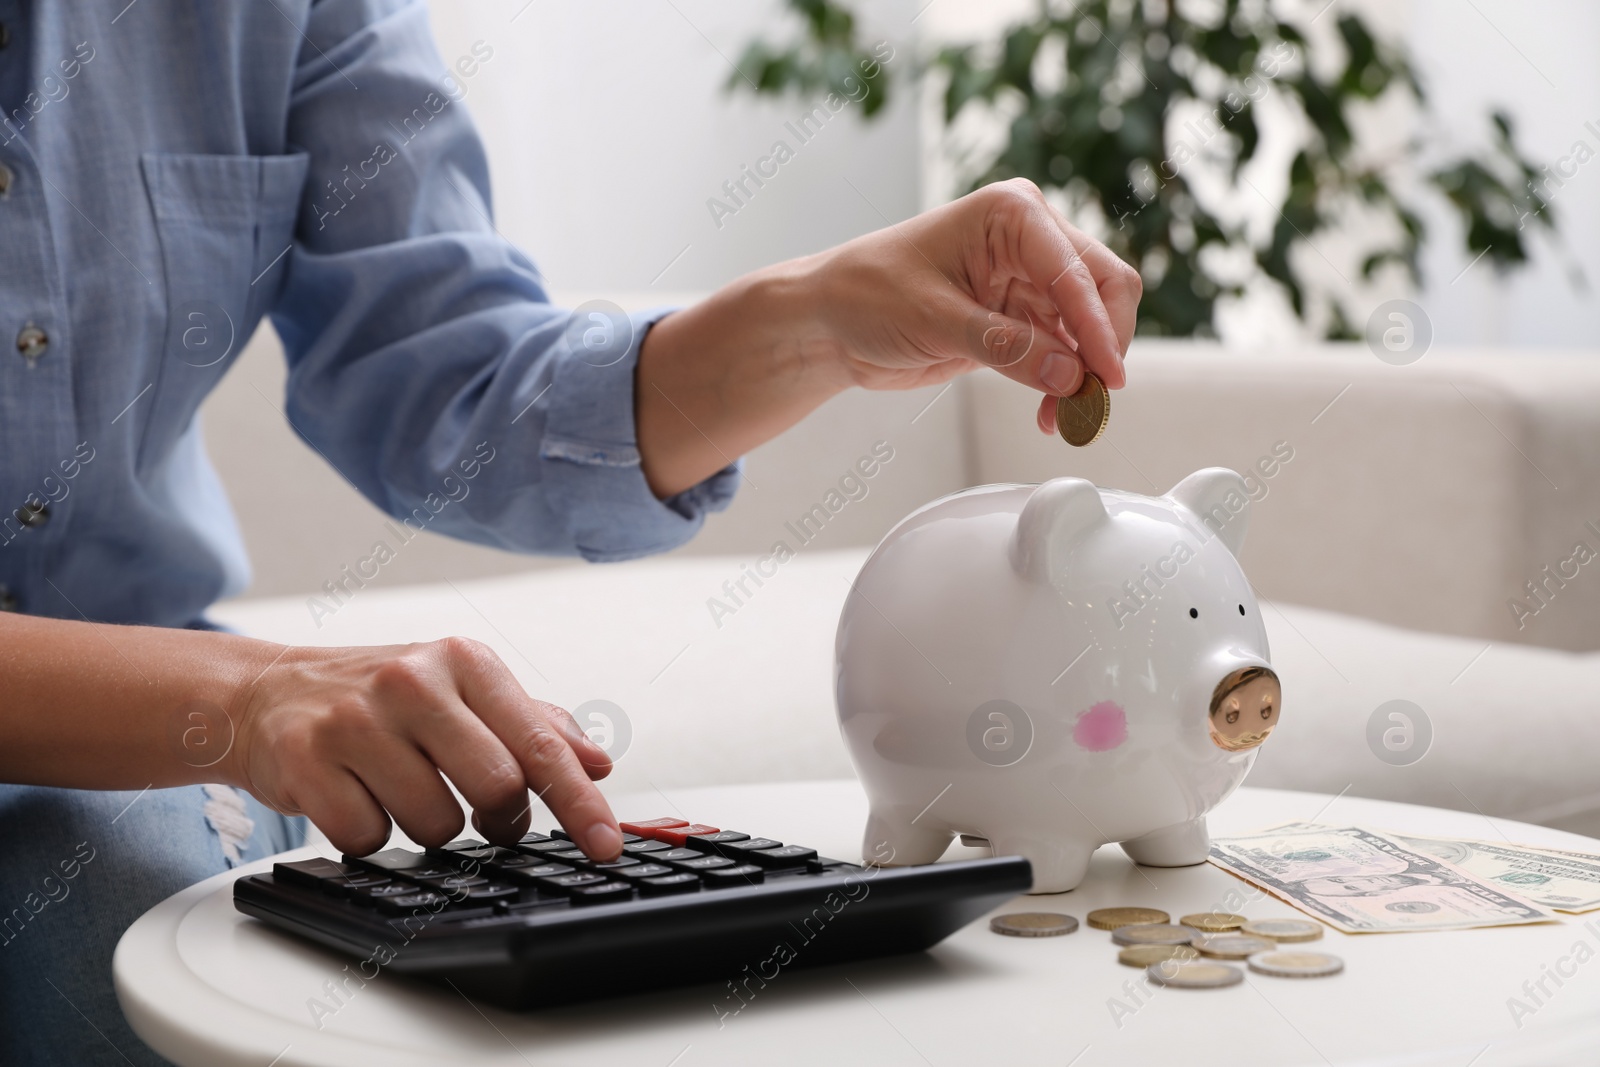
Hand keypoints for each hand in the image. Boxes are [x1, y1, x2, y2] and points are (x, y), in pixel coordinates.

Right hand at [226, 637, 619, 858]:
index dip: (580, 801)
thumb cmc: (381, 699)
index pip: (540, 743)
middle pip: (497, 786)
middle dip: (499, 819)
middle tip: (486, 816)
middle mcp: (412, 681)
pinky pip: (369, 838)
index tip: (606, 845)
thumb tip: (598, 761)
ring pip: (435, 824)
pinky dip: (371, 834)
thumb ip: (534, 726)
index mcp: (463, 661)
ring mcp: (356, 721)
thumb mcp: (461, 692)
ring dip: (430, 829)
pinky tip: (357, 797)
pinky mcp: (306, 762)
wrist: (266, 693)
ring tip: (403, 791)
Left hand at [812, 178, 1139, 432]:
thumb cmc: (866, 295)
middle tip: (1092, 400)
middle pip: (1101, 290)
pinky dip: (1062, 382)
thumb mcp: (933, 320)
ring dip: (1082, 373)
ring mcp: (1028, 278)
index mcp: (1012, 214)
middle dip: (1101, 347)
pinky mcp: (1019, 317)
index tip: (1106, 376)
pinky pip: (1062, 351)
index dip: (1099, 326)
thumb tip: (1070, 375)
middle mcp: (1030, 238)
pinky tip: (1049, 413)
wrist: (830, 321)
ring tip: (1066, 419)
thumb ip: (1005, 347)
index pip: (1078, 270)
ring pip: (1086, 327)